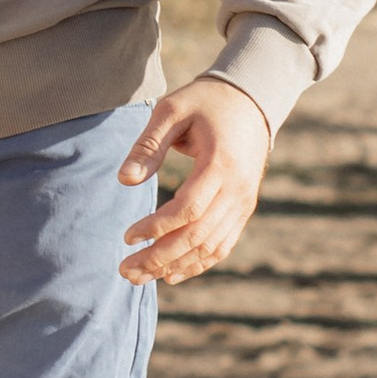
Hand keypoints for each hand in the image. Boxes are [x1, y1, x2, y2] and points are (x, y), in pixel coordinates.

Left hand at [117, 74, 270, 286]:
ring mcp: (244, 201)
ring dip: (174, 266)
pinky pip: (223, 244)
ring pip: (210, 247)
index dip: (156, 228)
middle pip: (198, 236)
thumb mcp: (172, 110)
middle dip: (159, 258)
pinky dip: (198, 263)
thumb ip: (148, 145)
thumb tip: (124, 180)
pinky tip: (171, 275)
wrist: (252, 100)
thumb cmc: (205, 102)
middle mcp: (238, 189)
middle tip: (125, 271)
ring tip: (139, 277)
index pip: (188, 210)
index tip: (127, 237)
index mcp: (220, 165)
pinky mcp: (244, 208)